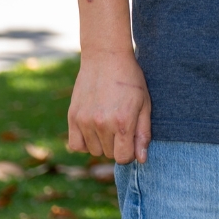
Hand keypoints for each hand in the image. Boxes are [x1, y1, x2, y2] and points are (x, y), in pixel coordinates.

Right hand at [66, 48, 152, 163]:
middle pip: (109, 154)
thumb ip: (143, 133)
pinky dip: (84, 142)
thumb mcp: (145, 104)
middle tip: (121, 125)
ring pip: (93, 150)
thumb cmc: (131, 80)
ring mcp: (85, 121)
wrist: (106, 58)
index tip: (131, 142)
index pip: (123, 158)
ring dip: (101, 143)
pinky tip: (93, 129)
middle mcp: (102, 124)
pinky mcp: (72, 117)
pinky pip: (76, 145)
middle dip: (117, 145)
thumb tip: (141, 159)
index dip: (130, 153)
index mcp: (123, 122)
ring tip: (108, 122)